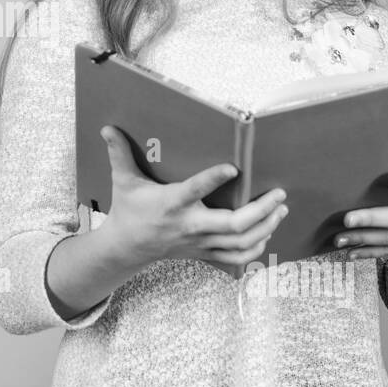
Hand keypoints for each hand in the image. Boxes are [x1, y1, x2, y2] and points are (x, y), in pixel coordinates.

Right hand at [100, 125, 287, 270]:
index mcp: (172, 203)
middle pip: (232, 224)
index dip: (214, 179)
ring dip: (265, 227)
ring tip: (280, 209)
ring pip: (240, 242)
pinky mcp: (204, 252)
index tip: (234, 167)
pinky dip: (255, 248)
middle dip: (261, 210)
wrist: (127, 248)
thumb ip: (119, 154)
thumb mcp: (123, 181)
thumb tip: (107, 128)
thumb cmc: (128, 210)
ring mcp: (200, 242)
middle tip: (279, 193)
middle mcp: (190, 225)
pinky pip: (236, 257)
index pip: (195, 190)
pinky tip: (266, 234)